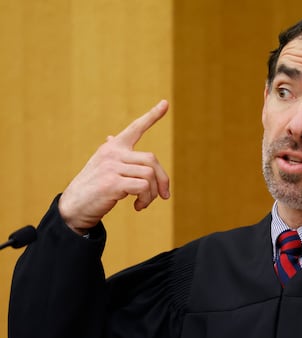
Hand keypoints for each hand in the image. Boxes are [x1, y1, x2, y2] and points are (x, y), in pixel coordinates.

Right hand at [58, 100, 170, 233]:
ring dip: (153, 194)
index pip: (135, 128)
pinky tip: (137, 207)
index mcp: (112, 147)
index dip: (152, 116)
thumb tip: (112, 136)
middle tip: (164, 195)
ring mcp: (111, 167)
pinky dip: (145, 199)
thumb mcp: (102, 165)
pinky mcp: (112, 183)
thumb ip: (112, 152)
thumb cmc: (92, 187)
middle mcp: (112, 153)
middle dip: (163, 180)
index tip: (165, 103)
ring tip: (143, 203)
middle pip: (152, 160)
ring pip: (150, 175)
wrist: (73, 207)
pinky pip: (143, 187)